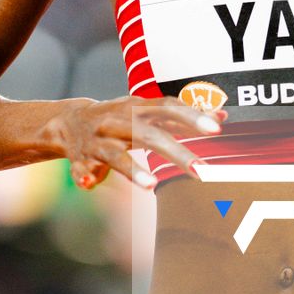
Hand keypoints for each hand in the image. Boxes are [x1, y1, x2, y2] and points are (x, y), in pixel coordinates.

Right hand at [42, 95, 222, 190]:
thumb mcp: (148, 111)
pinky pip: (80, 167)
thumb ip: (183, 116)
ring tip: (153, 185)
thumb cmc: (121, 118)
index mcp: (138, 108)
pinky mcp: (80, 156)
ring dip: (133, 169)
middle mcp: (119, 121)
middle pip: (149, 135)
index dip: (191, 116)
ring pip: (115, 154)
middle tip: (203, 171)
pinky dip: (83, 175)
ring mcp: (98, 140)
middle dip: (177, 152)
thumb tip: (223, 115)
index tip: (216, 129)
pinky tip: (88, 184)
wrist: (69, 120)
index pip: (168, 107)